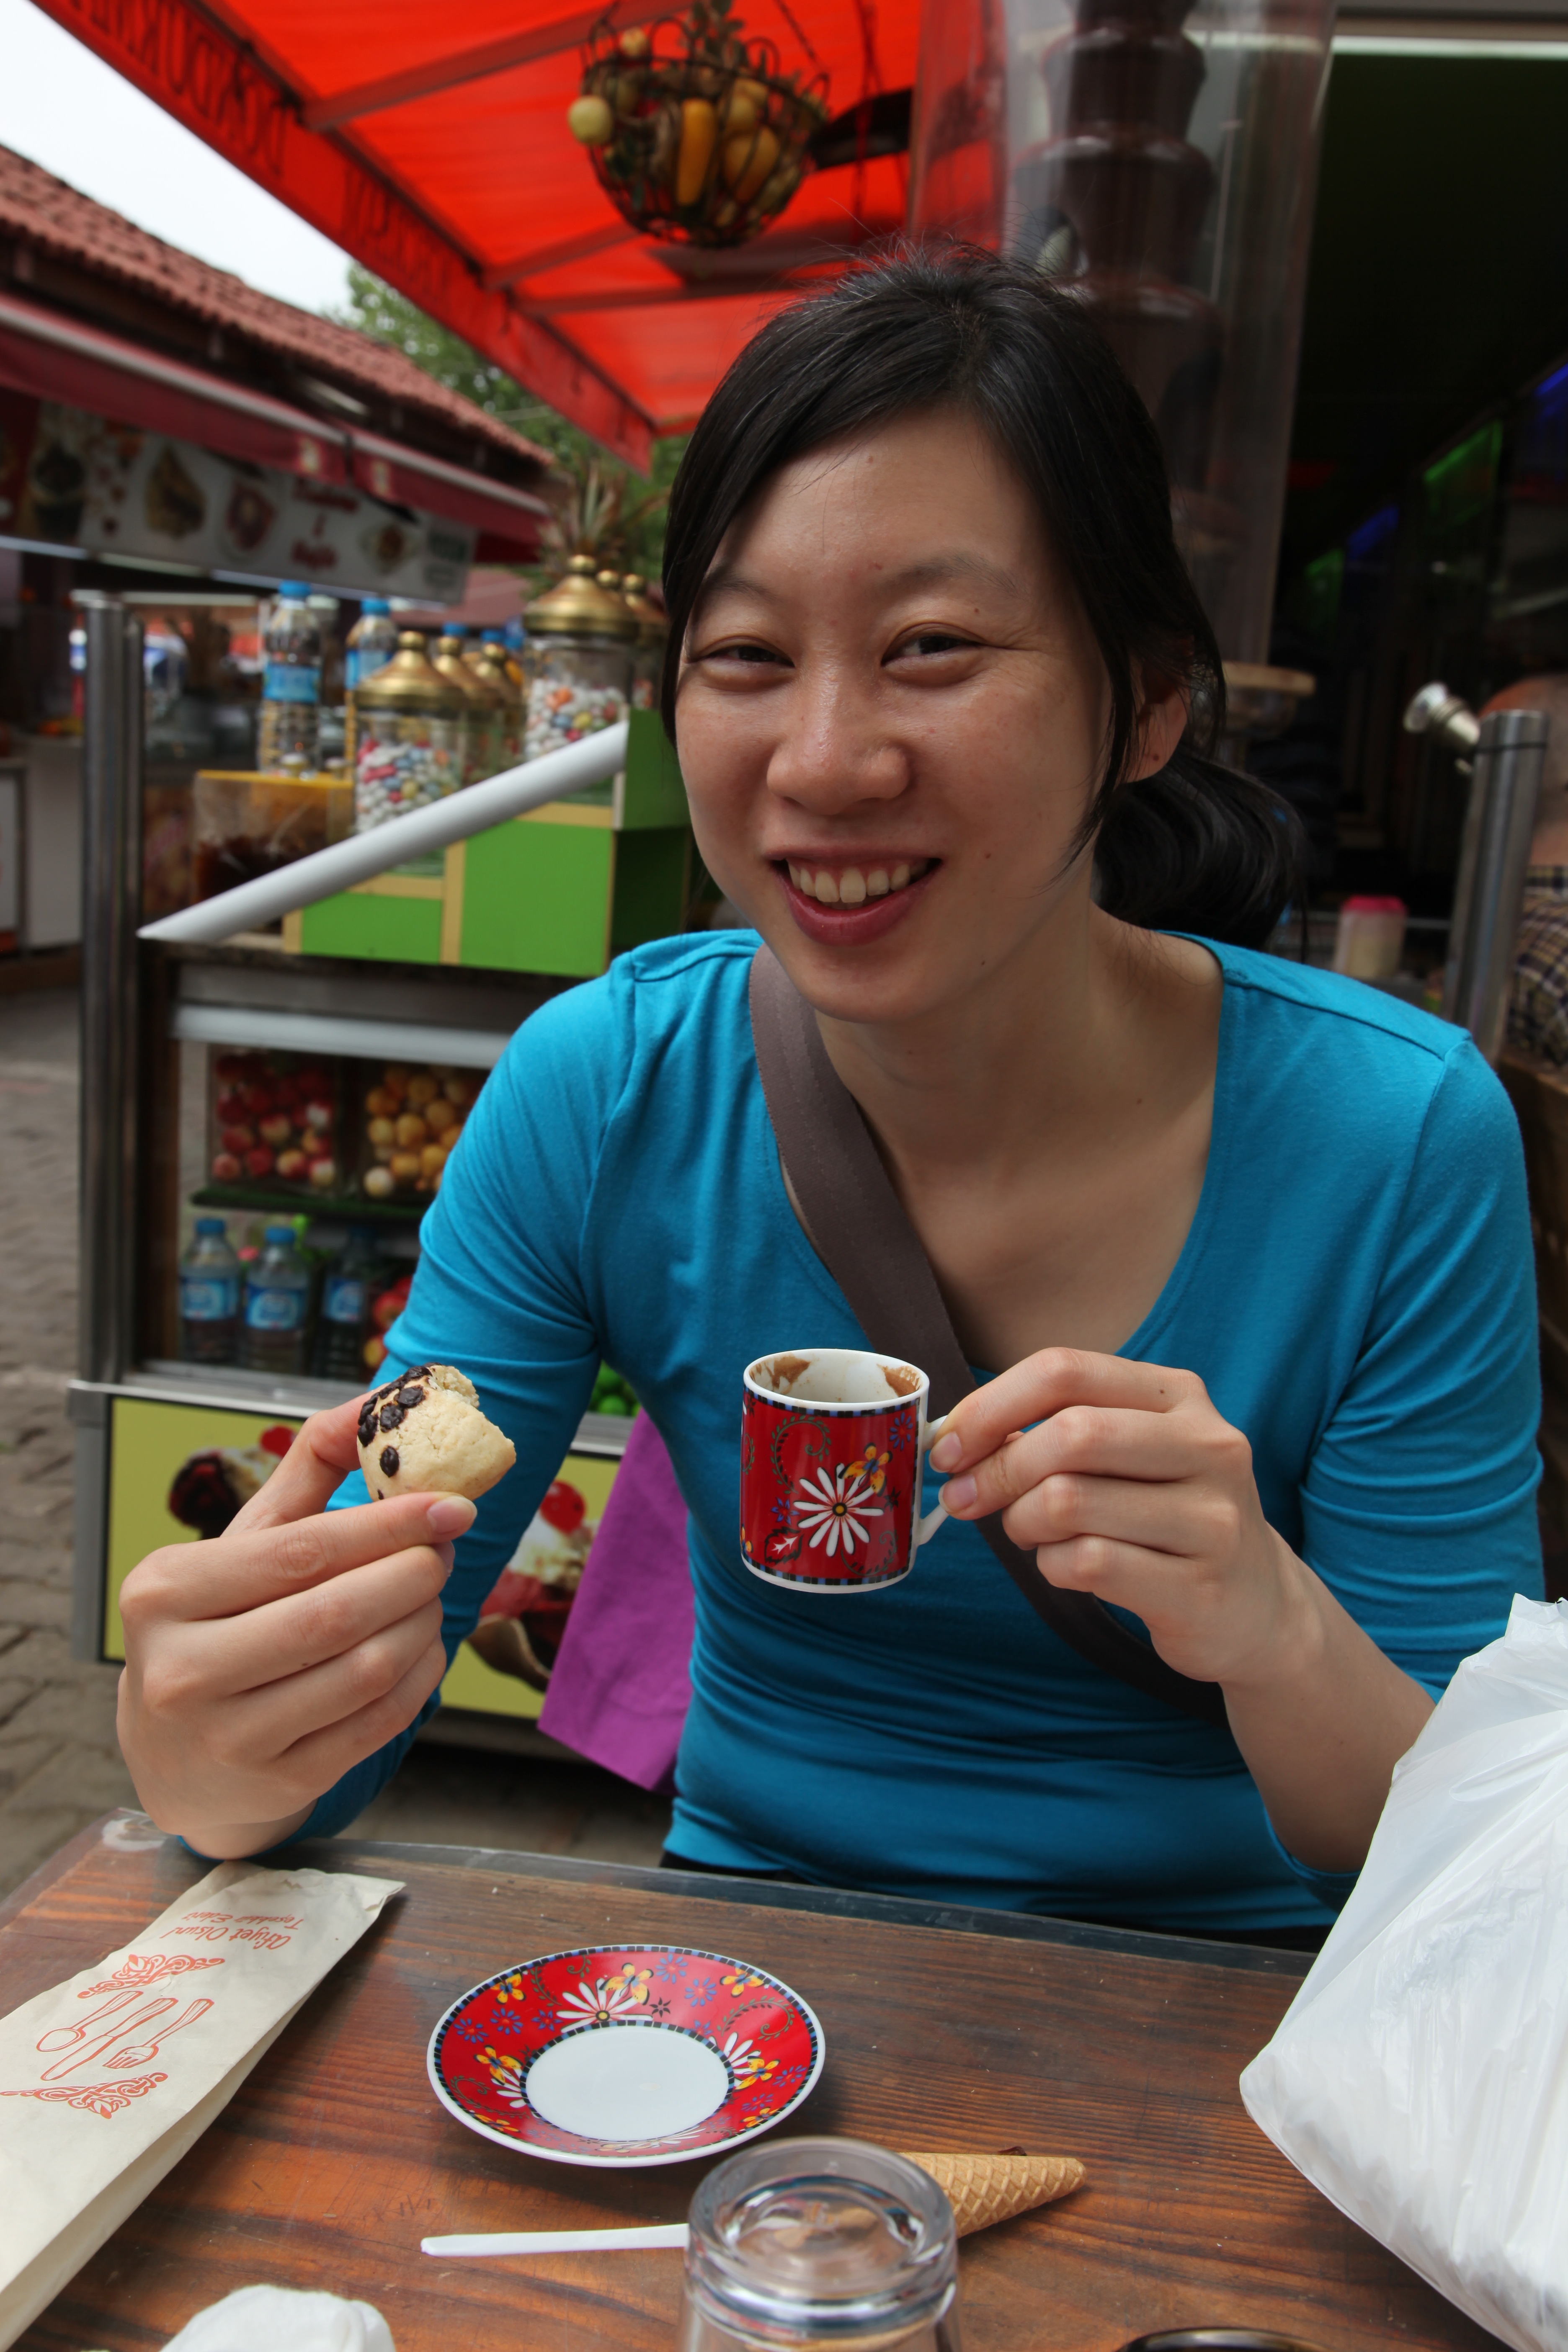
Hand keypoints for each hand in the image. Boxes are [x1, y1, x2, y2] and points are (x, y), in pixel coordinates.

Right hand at [117, 1397, 472, 1856]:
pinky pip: (377, 1722)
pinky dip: (419, 1677)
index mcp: (165, 1592)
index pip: (300, 1552)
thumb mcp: (247, 1538)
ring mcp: (228, 1737)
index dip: (388, 1525)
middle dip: (413, 1575)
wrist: (178, 1756)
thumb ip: (313, 1460)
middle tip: (444, 1551)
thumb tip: (390, 1393)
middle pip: (335, 1614)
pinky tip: (422, 1647)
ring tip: (432, 1596)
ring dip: (423, 1624)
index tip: (453, 1506)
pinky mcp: (278, 1782)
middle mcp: (183, 1669)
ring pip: (365, 1670)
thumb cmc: (222, 1621)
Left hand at [929, 1347, 1302, 1688]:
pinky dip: (1053, 1566)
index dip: (990, 1405)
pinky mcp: (1200, 1588)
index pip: (1066, 1370)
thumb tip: (953, 1438)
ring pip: (1069, 1501)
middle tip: (966, 1498)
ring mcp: (1213, 1518)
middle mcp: (1208, 1445)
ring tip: (1028, 1533)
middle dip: (998, 1468)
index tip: (948, 1444)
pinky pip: (1088, 1563)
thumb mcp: (1126, 1456)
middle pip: (1069, 1434)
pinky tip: (1066, 1567)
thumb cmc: (1164, 1519)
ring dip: (1022, 1522)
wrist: (1256, 1609)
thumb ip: (1054, 1431)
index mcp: (1180, 1396)